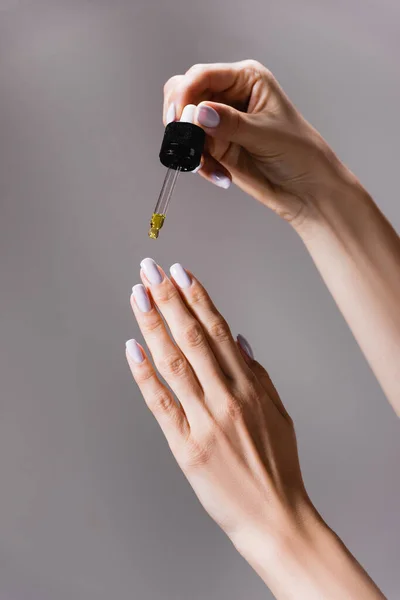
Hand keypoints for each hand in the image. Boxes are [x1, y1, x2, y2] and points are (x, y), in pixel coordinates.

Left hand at [126, 257, 310, 539]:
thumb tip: (238, 338)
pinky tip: (132, 347)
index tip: (180, 272)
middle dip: (168, 298)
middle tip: (150, 270)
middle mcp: (226, 397)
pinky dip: (145, 374)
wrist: (275, 516)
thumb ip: (256, 373)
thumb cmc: (277, 463)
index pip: (218, 330)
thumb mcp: (278, 412)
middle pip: (192, 337)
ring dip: (153, 325)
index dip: (197, 298)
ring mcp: (204, 421)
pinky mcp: (185, 446)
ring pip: (173, 362)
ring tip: (138, 295)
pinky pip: (160, 403)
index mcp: (250, 386)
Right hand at [163, 59, 356, 228]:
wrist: (307, 190)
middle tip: (184, 139)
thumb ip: (230, 123)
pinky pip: (193, 150)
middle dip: (180, 118)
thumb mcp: (266, 134)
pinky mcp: (217, 147)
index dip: (186, 93)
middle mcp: (230, 96)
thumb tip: (198, 113)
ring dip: (189, 146)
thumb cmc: (300, 153)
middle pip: (184, 94)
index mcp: (246, 79)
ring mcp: (221, 123)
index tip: (180, 117)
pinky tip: (219, 175)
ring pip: (185, 125)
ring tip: (206, 166)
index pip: (203, 75)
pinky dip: (199, 163)